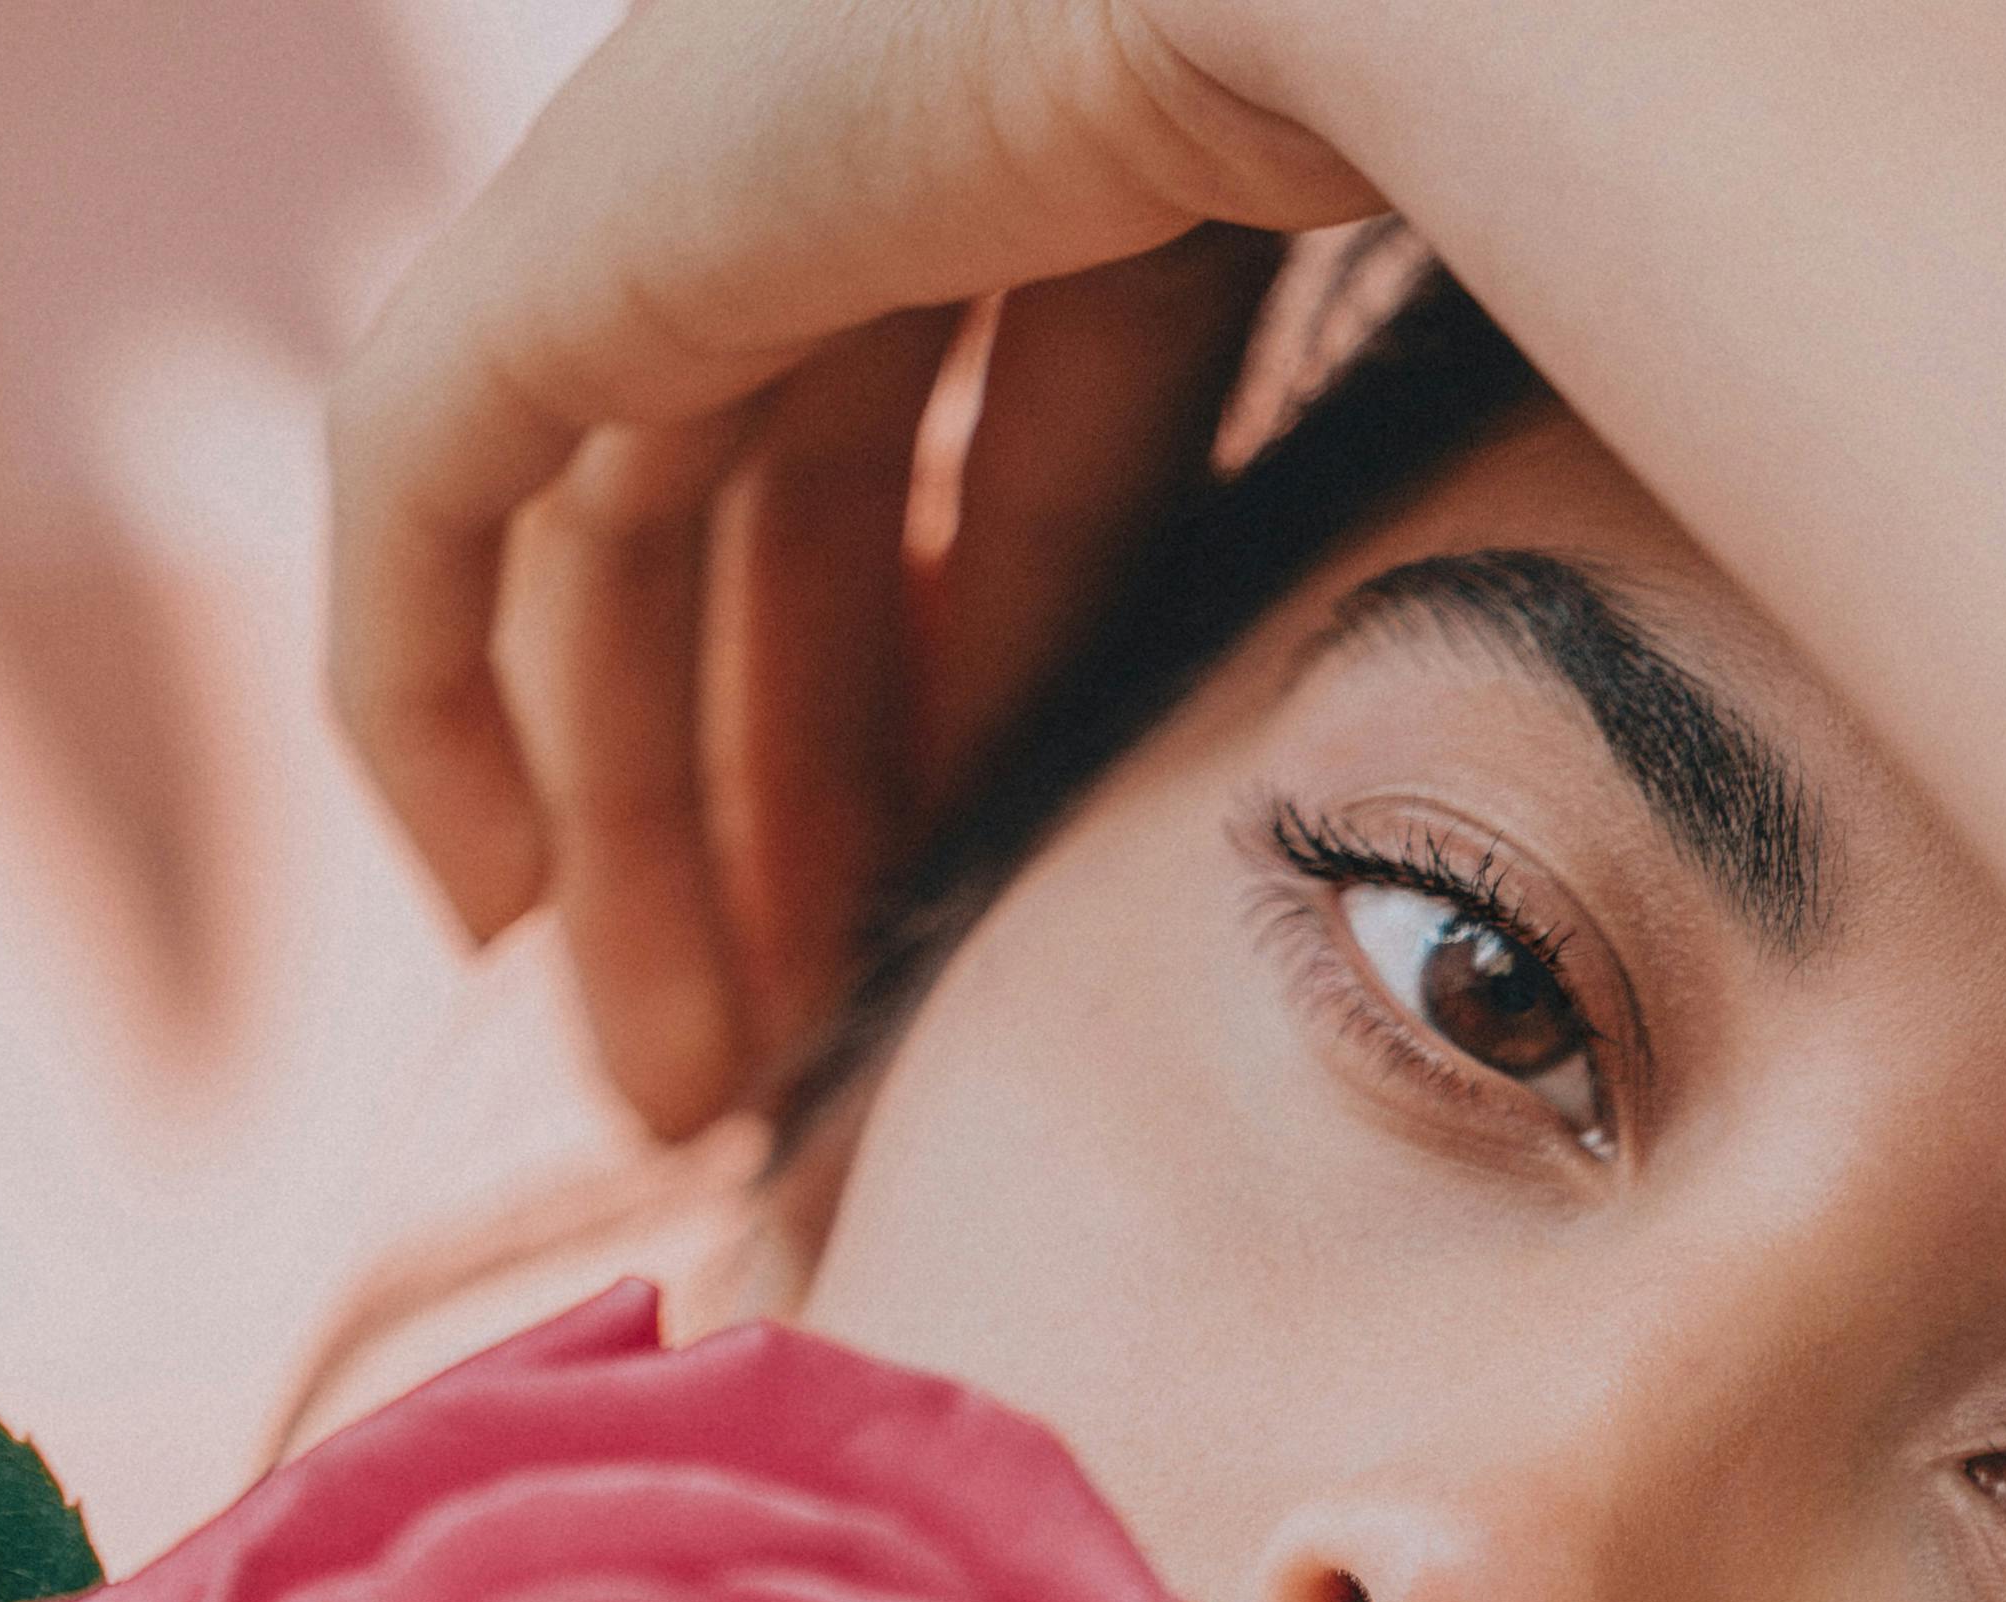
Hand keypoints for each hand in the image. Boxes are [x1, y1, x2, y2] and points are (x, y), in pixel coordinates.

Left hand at [327, 0, 1372, 1136]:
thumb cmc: (1576, 162)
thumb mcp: (1470, 411)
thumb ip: (1369, 571)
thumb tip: (1434, 848)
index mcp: (1089, 112)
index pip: (972, 450)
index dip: (958, 699)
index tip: (953, 929)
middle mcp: (877, 112)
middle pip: (782, 517)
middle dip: (781, 806)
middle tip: (796, 1072)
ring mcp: (723, 145)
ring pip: (621, 544)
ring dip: (640, 827)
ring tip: (676, 1086)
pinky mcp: (601, 218)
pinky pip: (430, 489)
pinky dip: (431, 704)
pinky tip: (487, 923)